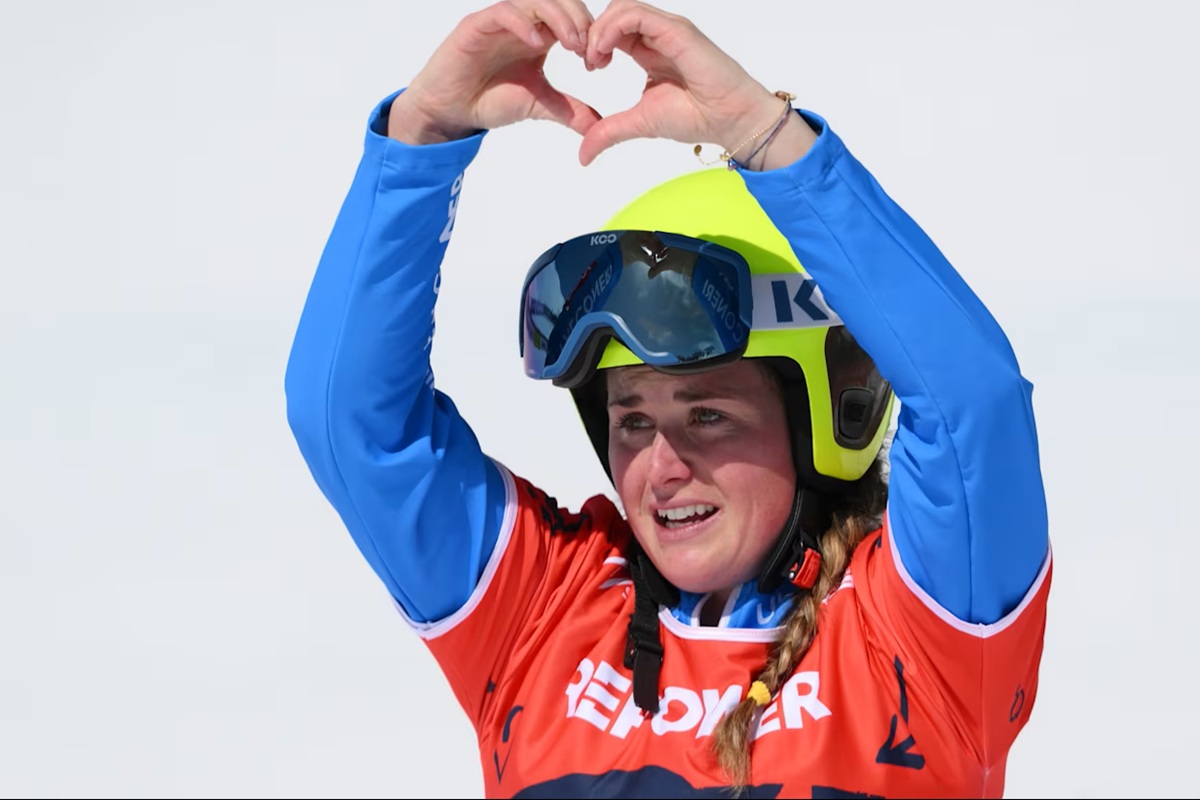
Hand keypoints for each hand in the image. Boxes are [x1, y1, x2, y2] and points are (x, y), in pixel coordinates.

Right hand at [388, 0, 601, 144]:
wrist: (451, 111)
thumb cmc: (489, 100)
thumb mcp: (539, 104)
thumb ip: (569, 111)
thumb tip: (599, 127)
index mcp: (539, 34)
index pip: (572, 17)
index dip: (591, 33)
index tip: (600, 62)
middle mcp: (522, 22)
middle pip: (559, 1)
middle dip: (581, 21)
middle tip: (590, 50)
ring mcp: (500, 21)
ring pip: (535, 0)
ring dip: (560, 18)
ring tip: (572, 44)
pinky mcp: (477, 25)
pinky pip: (503, 12)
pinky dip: (523, 22)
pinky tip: (537, 43)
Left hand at [579, 0, 814, 168]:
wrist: (729, 120)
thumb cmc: (696, 117)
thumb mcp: (638, 123)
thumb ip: (609, 132)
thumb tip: (583, 156)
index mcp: (648, 50)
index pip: (613, 29)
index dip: (594, 42)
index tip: (589, 66)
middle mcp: (657, 35)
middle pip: (614, 13)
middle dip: (593, 33)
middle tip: (588, 61)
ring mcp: (667, 30)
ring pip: (622, 8)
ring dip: (600, 30)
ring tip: (596, 58)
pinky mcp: (675, 30)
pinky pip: (635, 14)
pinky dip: (612, 28)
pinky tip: (606, 52)